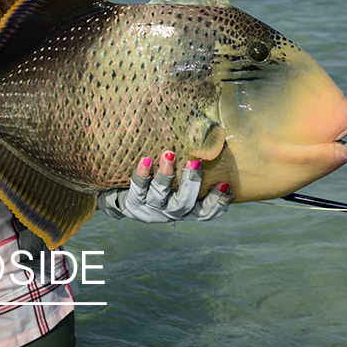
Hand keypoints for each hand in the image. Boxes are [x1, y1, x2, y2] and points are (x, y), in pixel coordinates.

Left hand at [98, 151, 232, 222]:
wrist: (122, 193)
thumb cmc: (158, 178)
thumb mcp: (178, 176)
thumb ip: (193, 165)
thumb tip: (212, 134)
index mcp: (186, 208)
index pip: (206, 211)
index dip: (218, 201)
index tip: (224, 182)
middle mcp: (170, 212)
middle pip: (184, 204)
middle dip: (191, 182)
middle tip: (195, 161)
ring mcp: (151, 210)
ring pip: (160, 197)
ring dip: (166, 175)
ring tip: (169, 154)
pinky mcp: (133, 205)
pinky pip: (137, 191)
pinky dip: (141, 176)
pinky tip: (145, 161)